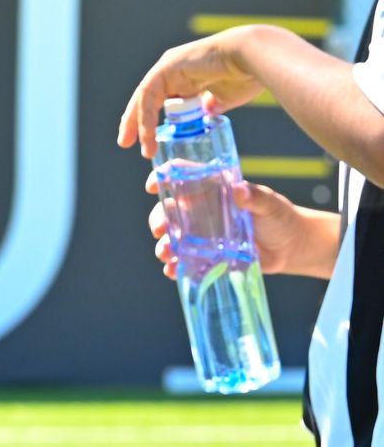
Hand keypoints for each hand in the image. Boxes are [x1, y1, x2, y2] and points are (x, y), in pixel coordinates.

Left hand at [118, 34, 266, 159]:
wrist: (253, 57)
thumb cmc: (246, 75)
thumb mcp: (224, 98)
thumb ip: (211, 105)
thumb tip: (206, 113)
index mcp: (186, 77)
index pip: (159, 101)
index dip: (150, 121)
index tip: (147, 143)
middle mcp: (173, 71)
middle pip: (146, 99)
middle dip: (135, 122)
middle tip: (126, 143)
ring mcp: (168, 67)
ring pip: (144, 98)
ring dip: (137, 122)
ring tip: (132, 144)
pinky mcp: (166, 67)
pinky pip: (149, 95)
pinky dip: (145, 115)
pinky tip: (145, 133)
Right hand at [146, 160, 313, 278]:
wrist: (292, 248)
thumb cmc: (281, 218)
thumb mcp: (270, 204)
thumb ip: (256, 197)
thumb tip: (239, 191)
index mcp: (212, 190)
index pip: (182, 177)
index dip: (163, 176)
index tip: (153, 184)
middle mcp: (201, 211)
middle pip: (168, 209)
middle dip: (158, 219)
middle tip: (159, 230)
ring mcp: (201, 234)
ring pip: (172, 237)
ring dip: (163, 245)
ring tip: (165, 254)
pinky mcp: (206, 256)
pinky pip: (184, 261)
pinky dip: (174, 266)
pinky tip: (173, 270)